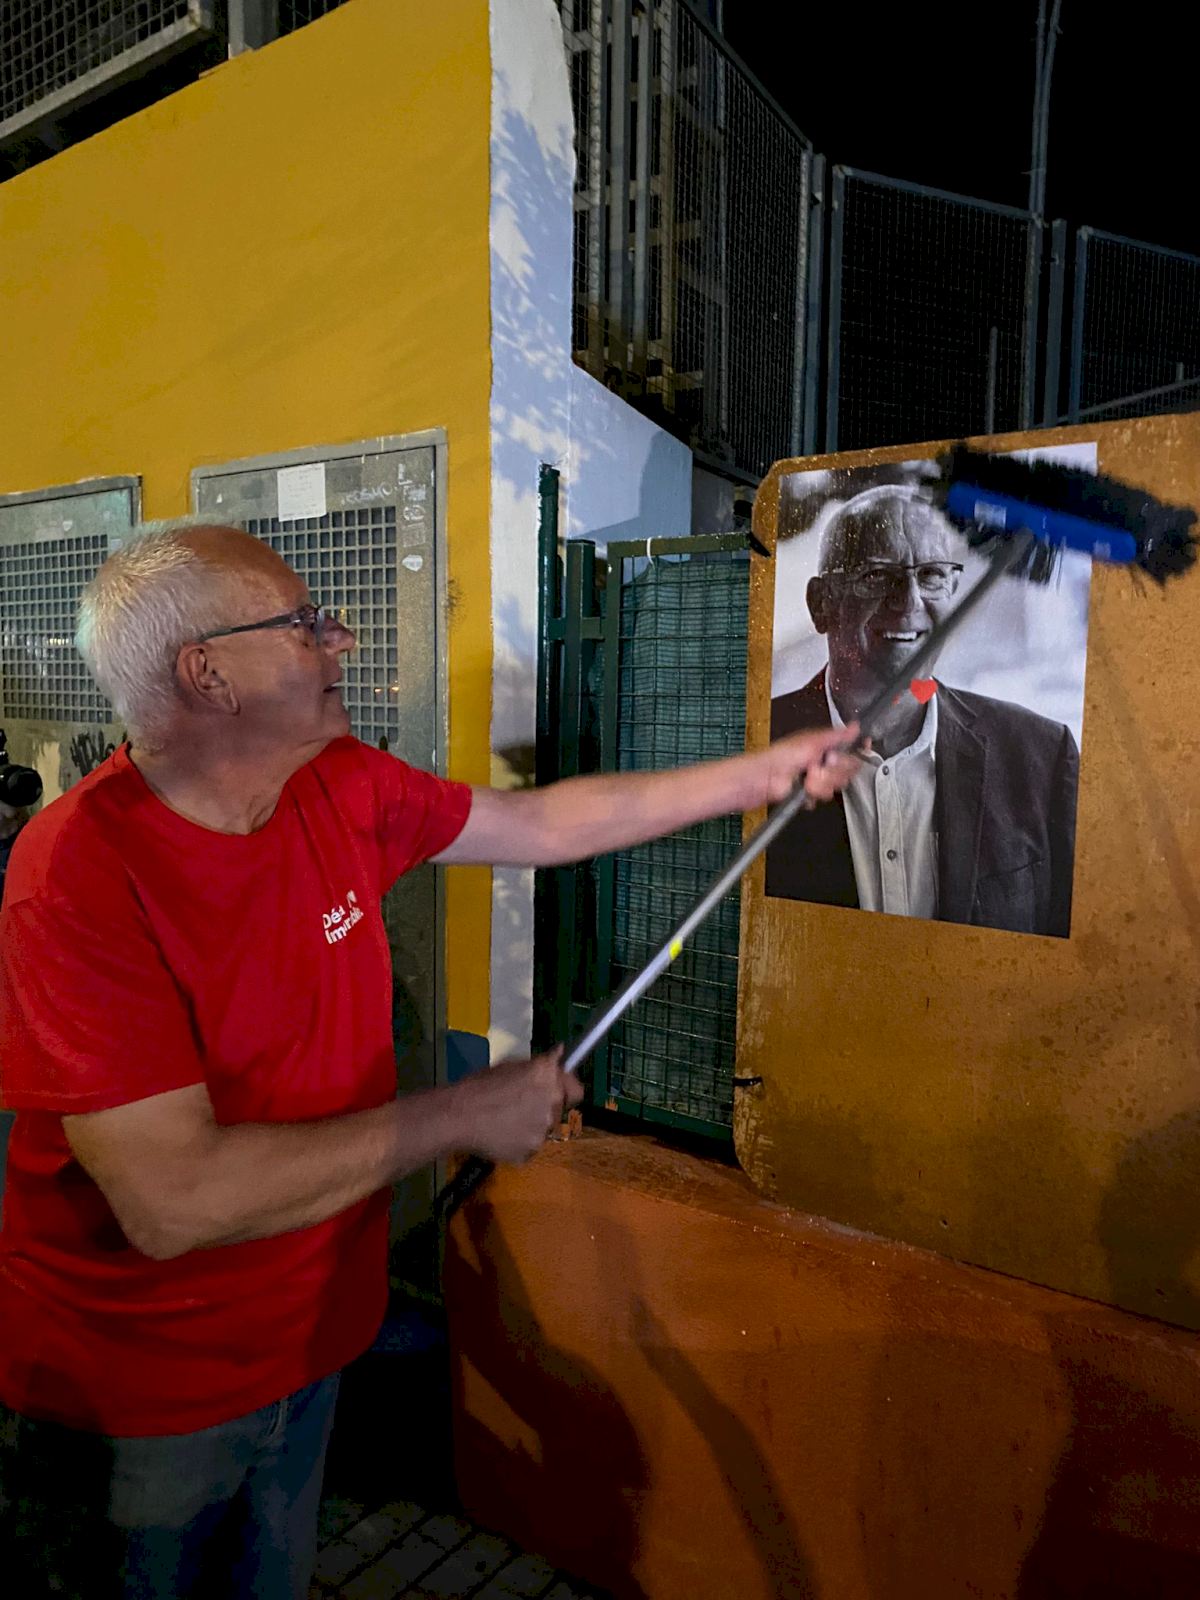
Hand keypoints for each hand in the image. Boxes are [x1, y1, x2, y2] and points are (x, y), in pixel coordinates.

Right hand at [457, 1047, 583, 1165]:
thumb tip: (560, 1053)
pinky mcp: (530, 1153)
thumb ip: (540, 1064)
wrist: (459, 1115)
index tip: (555, 1089)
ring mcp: (542, 1132)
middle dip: (544, 1107)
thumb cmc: (480, 1084)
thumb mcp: (511, 1065)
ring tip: (504, 1121)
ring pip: (542, 1129)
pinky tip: (499, 1135)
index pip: (577, 1090)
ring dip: (531, 1125)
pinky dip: (518, 1142)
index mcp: (548, 1078)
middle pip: (558, 1110)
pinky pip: (528, 1146)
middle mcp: (552, 1104)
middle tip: (519, 1105)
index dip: (566, 1089)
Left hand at [758, 724, 861, 805]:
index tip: (853, 757)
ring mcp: (815, 779)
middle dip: (833, 773)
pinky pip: (822, 798)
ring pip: (835, 786)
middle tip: (816, 769)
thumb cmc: (779, 757)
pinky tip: (802, 792)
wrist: (761, 781)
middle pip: (846, 771)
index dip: (855, 754)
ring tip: (806, 781)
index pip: (849, 750)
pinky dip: (812, 797)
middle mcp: (821, 762)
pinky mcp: (808, 795)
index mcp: (823, 747)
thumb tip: (854, 726)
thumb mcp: (810, 743)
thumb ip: (835, 737)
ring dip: (821, 785)